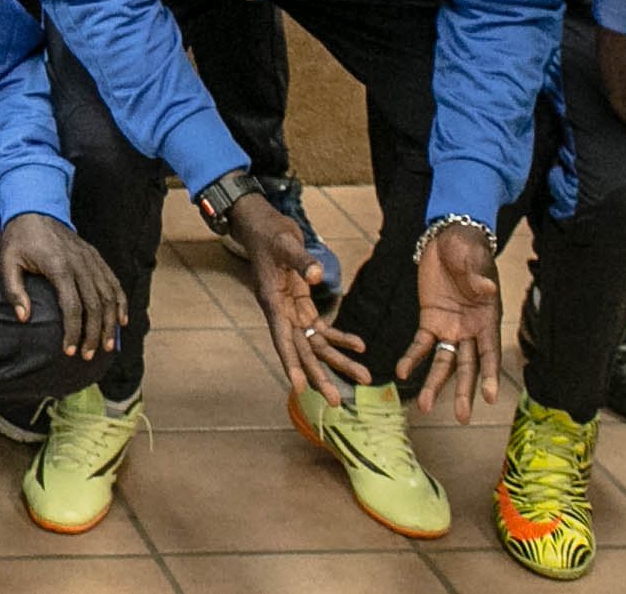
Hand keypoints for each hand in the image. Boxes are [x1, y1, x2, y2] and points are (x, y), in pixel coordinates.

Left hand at [0, 211, 125, 361]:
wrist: (33, 207)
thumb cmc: (18, 239)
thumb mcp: (7, 262)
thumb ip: (13, 290)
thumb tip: (24, 318)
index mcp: (58, 266)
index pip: (72, 306)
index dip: (73, 331)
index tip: (69, 351)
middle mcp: (80, 263)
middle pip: (95, 305)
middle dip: (92, 334)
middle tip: (87, 355)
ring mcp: (90, 259)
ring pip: (109, 296)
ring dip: (110, 323)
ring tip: (106, 346)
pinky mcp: (96, 257)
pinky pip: (113, 282)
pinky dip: (120, 302)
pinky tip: (121, 321)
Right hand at [231, 190, 366, 400]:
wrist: (262, 225)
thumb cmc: (270, 233)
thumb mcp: (286, 242)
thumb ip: (303, 261)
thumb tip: (319, 276)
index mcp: (272, 301)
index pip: (282, 338)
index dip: (291, 364)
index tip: (299, 388)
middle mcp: (281, 312)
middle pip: (301, 350)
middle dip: (319, 375)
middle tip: (336, 401)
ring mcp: (291, 311)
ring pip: (314, 345)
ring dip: (337, 361)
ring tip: (363, 377)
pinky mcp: (301, 305)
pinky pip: (321, 329)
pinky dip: (339, 338)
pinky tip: (359, 346)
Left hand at [399, 223, 504, 420]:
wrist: (448, 237)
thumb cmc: (467, 248)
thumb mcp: (471, 259)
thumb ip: (476, 277)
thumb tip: (486, 290)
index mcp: (487, 319)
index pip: (489, 353)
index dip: (490, 375)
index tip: (490, 398)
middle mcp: (471, 330)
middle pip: (468, 366)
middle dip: (465, 392)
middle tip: (463, 418)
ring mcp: (450, 327)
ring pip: (444, 362)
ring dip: (435, 384)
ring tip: (426, 408)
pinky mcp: (429, 320)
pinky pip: (420, 344)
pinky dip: (412, 357)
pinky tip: (401, 372)